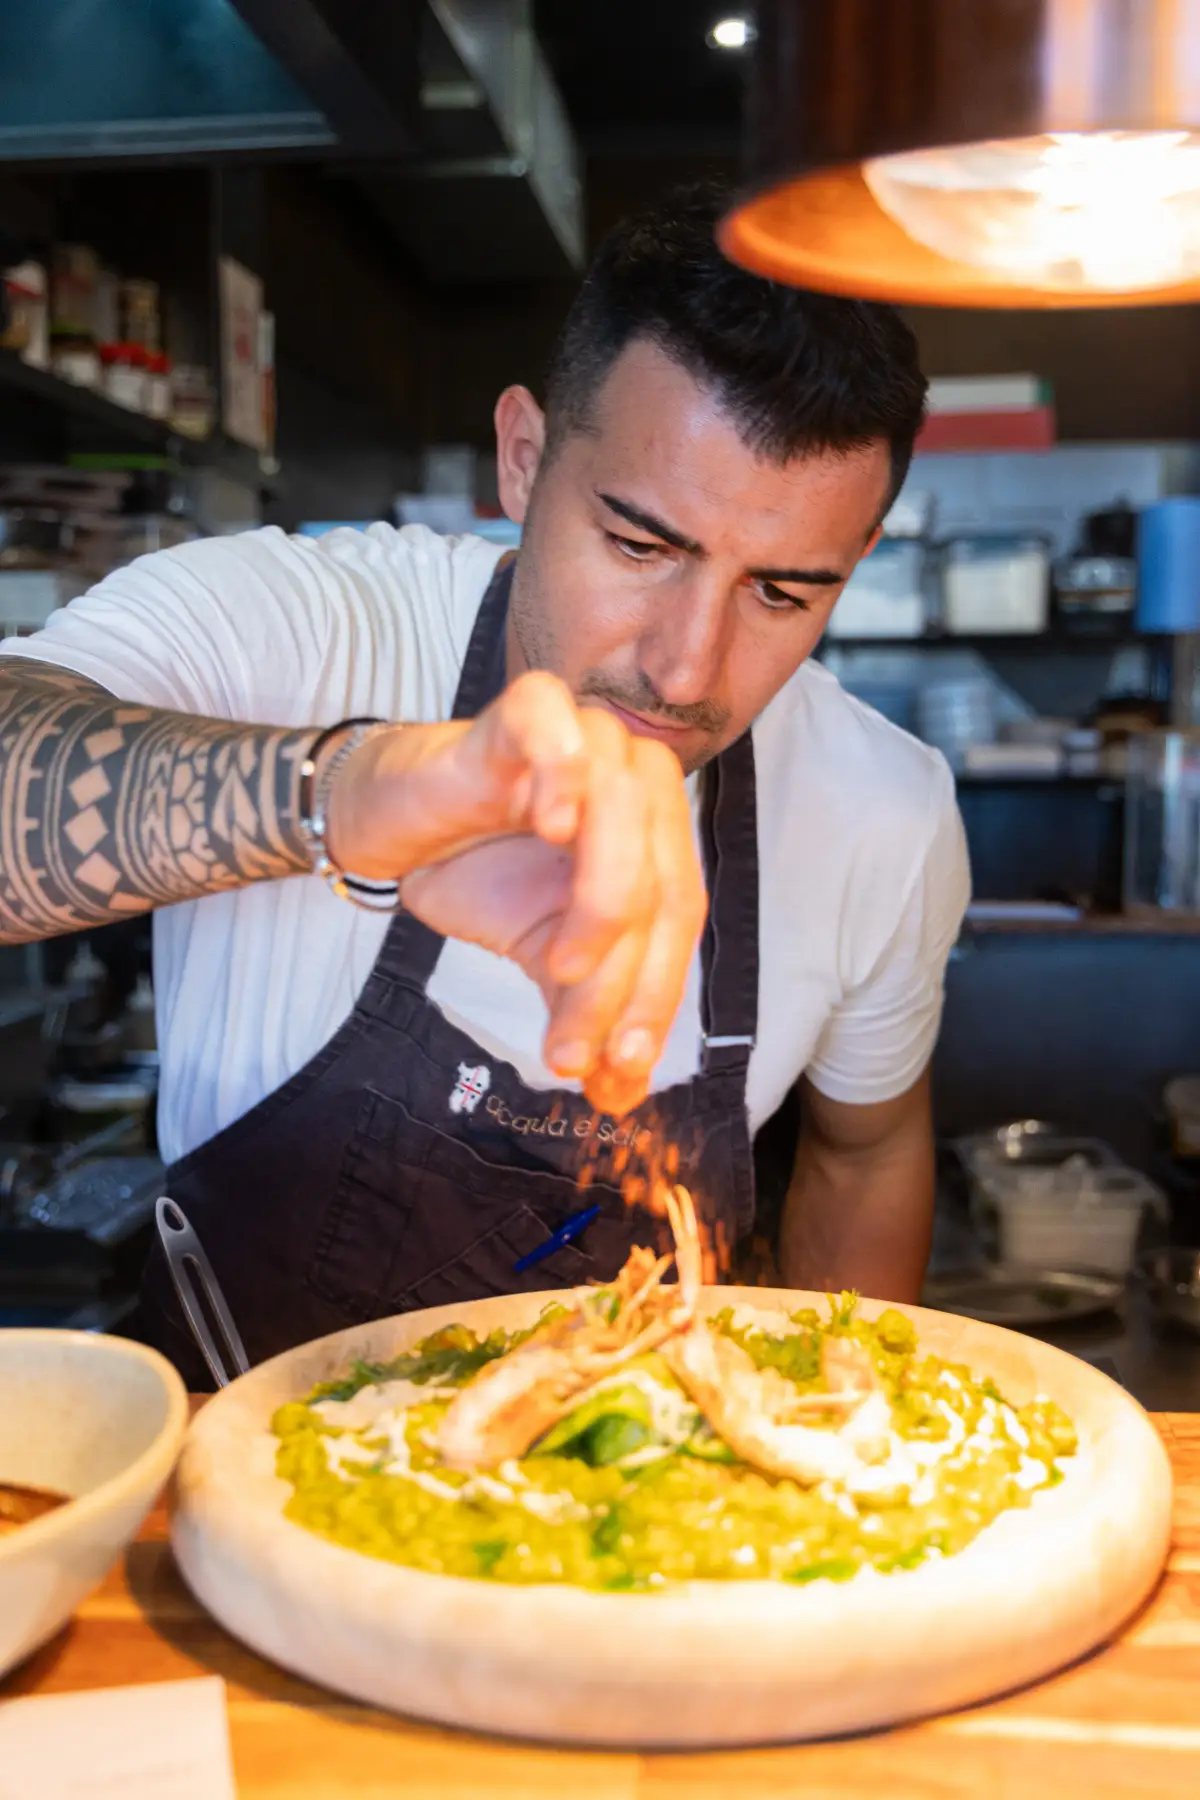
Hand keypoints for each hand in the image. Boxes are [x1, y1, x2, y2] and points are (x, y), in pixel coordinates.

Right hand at [325, 673, 706, 1113]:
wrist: (394, 829)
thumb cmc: (481, 874)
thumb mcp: (543, 958)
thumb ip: (587, 1013)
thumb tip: (620, 1096)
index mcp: (660, 830)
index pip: (681, 915)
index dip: (658, 994)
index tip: (624, 1068)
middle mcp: (639, 776)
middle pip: (660, 880)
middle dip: (622, 977)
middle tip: (575, 1046)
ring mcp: (589, 733)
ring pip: (625, 821)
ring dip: (600, 909)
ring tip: (558, 967)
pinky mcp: (529, 707)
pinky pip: (562, 733)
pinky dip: (566, 779)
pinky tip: (553, 827)